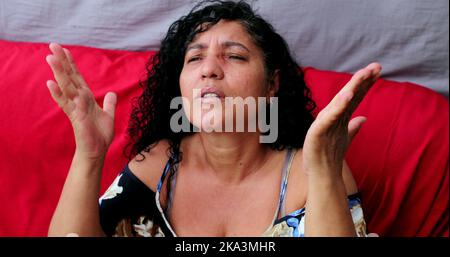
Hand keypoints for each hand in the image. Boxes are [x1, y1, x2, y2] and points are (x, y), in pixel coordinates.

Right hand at [46, 43, 116, 159]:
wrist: (97, 151)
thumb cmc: (99, 135)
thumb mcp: (108, 116)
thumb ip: (109, 104)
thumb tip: (112, 93)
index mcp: (86, 98)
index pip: (77, 77)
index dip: (71, 64)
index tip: (65, 50)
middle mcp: (78, 100)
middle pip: (69, 77)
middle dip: (62, 62)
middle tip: (52, 45)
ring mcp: (75, 108)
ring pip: (66, 86)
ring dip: (58, 72)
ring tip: (50, 57)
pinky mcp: (75, 117)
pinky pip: (66, 103)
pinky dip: (58, 94)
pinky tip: (50, 83)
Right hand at [302, 63, 381, 177]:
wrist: (320, 174)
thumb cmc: (327, 156)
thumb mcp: (344, 138)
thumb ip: (353, 127)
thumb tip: (363, 118)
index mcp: (339, 117)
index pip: (355, 96)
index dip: (366, 83)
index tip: (378, 70)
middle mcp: (332, 116)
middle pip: (349, 94)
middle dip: (362, 80)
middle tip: (376, 66)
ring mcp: (325, 123)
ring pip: (340, 101)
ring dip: (352, 87)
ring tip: (363, 74)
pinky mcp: (318, 131)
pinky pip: (330, 117)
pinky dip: (338, 106)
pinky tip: (348, 94)